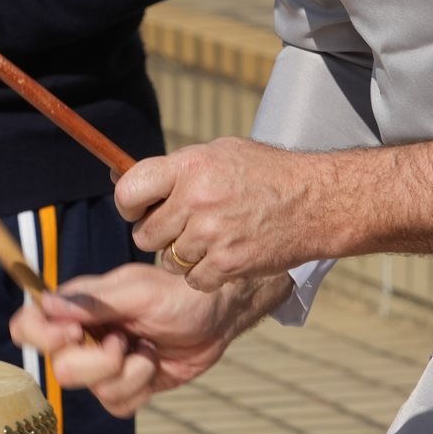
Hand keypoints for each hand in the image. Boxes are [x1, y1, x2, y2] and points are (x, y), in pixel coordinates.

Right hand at [7, 263, 278, 416]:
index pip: (28, 326)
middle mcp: (82, 337)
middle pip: (60, 369)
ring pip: (92, 391)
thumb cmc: (177, 292)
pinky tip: (153, 365)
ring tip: (147, 349)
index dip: (41, 336)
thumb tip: (46, 302)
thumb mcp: (139, 290)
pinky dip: (139, 389)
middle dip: (98, 363)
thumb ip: (93, 300)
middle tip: (124, 342)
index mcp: (76, 307)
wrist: (217, 314)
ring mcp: (103, 365)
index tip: (75, 333)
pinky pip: (117, 405)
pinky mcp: (126, 387)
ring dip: (128, 374)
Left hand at [118, 137, 330, 292]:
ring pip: (168, 260)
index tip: (138, 207)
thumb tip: (117, 176)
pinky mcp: (228, 265)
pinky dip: (204, 274)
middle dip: (158, 234)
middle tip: (181, 226)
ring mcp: (212, 235)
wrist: (315, 201)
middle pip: (145, 234)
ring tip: (209, 237)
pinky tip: (223, 255)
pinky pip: (193, 280)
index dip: (129, 204)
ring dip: (182, 255)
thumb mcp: (217, 153)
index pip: (129, 190)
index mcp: (189, 167)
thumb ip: (172, 169)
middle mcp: (196, 201)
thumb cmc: (264, 173)